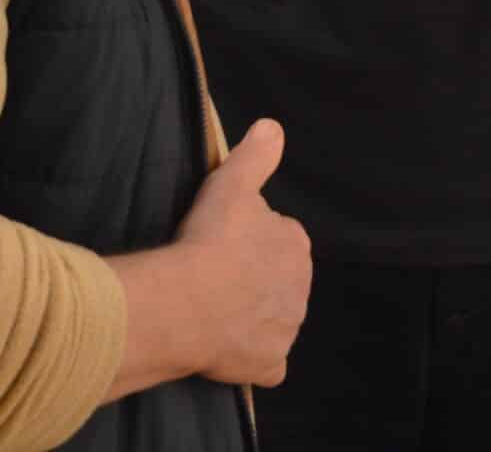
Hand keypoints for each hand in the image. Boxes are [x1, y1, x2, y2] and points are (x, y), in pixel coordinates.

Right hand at [174, 119, 310, 387]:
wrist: (189, 302)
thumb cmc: (210, 240)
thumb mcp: (231, 184)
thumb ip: (256, 155)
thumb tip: (272, 127)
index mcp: (295, 244)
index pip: (277, 239)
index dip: (247, 243)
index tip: (221, 246)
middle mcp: (301, 286)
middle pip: (276, 281)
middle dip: (252, 281)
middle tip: (215, 280)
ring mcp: (288, 328)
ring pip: (273, 320)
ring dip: (250, 318)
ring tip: (212, 313)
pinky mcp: (270, 363)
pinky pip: (266, 362)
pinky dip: (251, 358)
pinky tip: (226, 351)